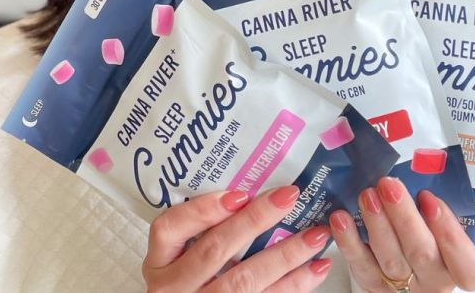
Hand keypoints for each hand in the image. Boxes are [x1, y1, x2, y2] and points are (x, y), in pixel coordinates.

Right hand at [142, 185, 333, 291]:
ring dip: (286, 255)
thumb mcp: (180, 257)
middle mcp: (173, 288)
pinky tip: (316, 267)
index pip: (169, 228)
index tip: (238, 194)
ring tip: (316, 234)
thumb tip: (250, 191)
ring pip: (246, 281)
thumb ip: (203, 229)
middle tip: (289, 197)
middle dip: (255, 221)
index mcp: (159, 262)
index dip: (203, 210)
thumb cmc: (189, 282)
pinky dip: (295, 284)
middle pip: (215, 250)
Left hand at [329, 178, 474, 292]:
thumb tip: (423, 166)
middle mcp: (435, 281)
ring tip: (366, 195)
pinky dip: (349, 241)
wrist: (407, 266)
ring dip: (377, 224)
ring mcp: (404, 286)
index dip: (450, 234)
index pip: (468, 266)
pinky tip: (341, 219)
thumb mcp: (444, 224)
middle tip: (389, 185)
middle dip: (404, 217)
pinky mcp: (374, 285)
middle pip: (422, 253)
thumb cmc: (431, 235)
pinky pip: (361, 266)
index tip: (430, 199)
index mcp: (461, 267)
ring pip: (391, 259)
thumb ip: (439, 207)